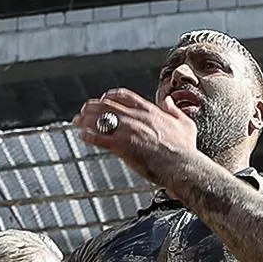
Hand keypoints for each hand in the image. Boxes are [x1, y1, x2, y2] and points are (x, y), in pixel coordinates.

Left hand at [74, 88, 199, 187]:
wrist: (182, 166)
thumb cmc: (185, 149)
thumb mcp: (185, 123)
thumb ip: (174, 110)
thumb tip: (168, 101)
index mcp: (149, 110)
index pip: (124, 96)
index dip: (111, 95)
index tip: (104, 98)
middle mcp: (135, 117)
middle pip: (107, 105)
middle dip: (92, 106)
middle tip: (84, 110)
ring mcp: (127, 131)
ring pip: (100, 120)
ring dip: (86, 119)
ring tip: (77, 122)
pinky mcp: (121, 146)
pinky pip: (99, 138)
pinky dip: (88, 136)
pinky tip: (82, 136)